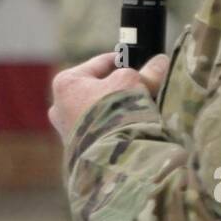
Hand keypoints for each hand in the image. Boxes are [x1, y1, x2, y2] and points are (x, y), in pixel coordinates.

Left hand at [48, 51, 169, 142]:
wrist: (110, 159)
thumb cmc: (114, 113)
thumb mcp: (133, 83)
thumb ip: (147, 72)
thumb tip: (160, 61)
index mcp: (66, 82)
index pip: (101, 63)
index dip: (124, 61)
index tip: (143, 62)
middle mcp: (60, 107)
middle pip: (99, 89)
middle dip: (120, 88)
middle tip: (144, 88)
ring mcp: (67, 131)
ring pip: (100, 111)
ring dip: (118, 110)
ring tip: (141, 111)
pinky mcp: (79, 151)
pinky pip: (101, 131)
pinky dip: (115, 128)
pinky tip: (132, 130)